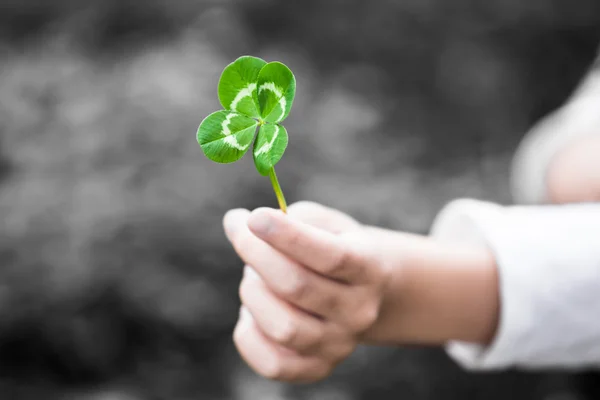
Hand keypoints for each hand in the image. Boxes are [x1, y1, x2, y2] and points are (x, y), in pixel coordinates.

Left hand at [223, 201, 390, 382]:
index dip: (289, 236)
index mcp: (369, 269)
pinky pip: (272, 364)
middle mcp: (359, 312)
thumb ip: (288, 218)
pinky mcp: (317, 368)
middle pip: (298, 288)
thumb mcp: (326, 223)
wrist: (364, 295)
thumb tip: (236, 224)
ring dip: (253, 292)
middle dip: (256, 254)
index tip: (255, 216)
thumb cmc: (335, 248)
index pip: (331, 256)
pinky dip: (249, 334)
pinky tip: (252, 311)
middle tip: (240, 231)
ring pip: (283, 327)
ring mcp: (340, 345)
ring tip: (254, 277)